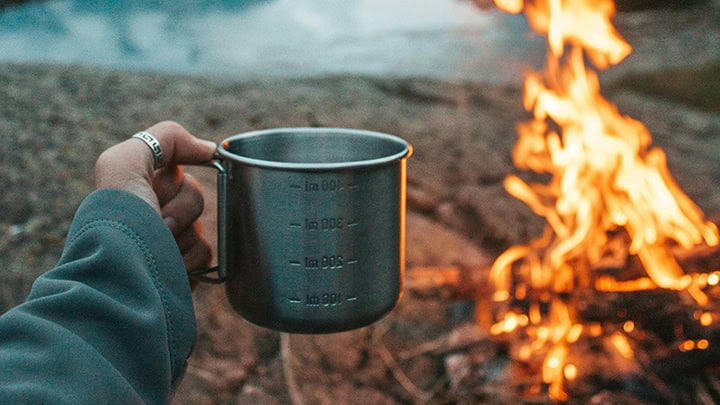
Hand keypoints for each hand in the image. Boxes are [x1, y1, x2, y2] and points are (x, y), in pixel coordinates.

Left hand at [94, 121, 216, 276]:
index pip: (176, 168)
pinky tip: (169, 266)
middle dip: (179, 207)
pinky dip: (190, 259)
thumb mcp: (124, 163)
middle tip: (157, 221)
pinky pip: (206, 253)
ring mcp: (168, 242)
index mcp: (135, 187)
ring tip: (158, 247)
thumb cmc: (119, 221)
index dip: (173, 178)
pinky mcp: (182, 269)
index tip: (160, 188)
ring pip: (201, 225)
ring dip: (182, 235)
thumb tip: (209, 148)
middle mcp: (150, 212)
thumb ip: (164, 138)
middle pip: (193, 194)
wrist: (123, 280)